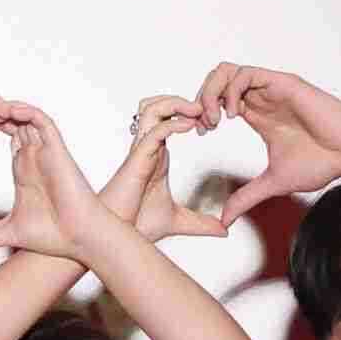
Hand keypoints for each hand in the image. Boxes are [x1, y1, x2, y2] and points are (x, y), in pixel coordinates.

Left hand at [0, 103, 112, 261]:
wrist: (81, 238)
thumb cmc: (53, 236)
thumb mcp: (8, 234)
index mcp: (24, 168)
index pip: (6, 134)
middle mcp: (34, 155)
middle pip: (12, 120)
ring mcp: (45, 151)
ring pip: (24, 116)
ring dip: (4, 107)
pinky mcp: (56, 150)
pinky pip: (41, 120)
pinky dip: (25, 111)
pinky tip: (6, 109)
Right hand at [95, 95, 226, 241]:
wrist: (117, 237)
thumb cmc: (137, 223)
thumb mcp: (179, 221)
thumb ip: (202, 223)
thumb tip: (223, 230)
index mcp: (157, 155)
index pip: (169, 118)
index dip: (190, 114)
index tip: (211, 124)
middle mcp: (148, 148)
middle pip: (158, 105)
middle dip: (183, 101)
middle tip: (207, 112)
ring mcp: (141, 151)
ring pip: (152, 109)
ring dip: (176, 104)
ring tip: (198, 111)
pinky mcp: (137, 159)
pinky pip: (154, 130)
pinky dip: (172, 123)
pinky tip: (189, 126)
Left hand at [193, 63, 340, 226]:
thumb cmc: (323, 161)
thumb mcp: (273, 183)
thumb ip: (246, 198)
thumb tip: (225, 220)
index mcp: (258, 115)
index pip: (218, 101)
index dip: (202, 114)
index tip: (200, 134)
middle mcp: (261, 98)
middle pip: (217, 80)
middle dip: (201, 100)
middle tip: (204, 126)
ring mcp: (270, 88)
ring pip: (227, 72)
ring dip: (212, 93)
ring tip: (214, 119)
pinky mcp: (282, 84)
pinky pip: (246, 74)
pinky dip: (231, 92)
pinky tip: (233, 115)